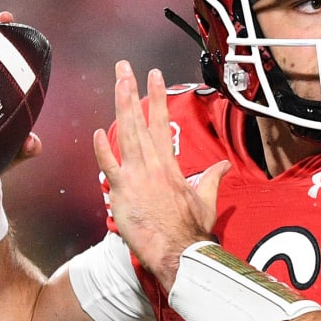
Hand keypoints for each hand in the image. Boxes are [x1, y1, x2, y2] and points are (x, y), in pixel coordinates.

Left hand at [94, 62, 229, 289]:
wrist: (179, 251)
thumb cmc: (192, 231)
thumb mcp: (206, 201)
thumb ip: (212, 180)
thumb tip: (224, 166)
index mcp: (171, 167)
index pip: (162, 125)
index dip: (158, 99)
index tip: (155, 77)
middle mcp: (153, 166)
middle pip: (140, 122)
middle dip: (132, 92)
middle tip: (124, 68)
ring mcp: (136, 178)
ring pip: (126, 135)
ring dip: (121, 107)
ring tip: (116, 84)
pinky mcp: (122, 193)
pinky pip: (110, 167)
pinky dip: (103, 150)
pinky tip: (96, 131)